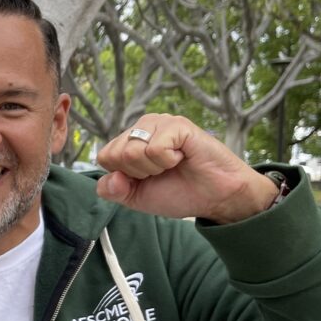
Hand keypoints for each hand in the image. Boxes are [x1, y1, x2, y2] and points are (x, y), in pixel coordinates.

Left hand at [95, 115, 279, 223]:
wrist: (215, 197)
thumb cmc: (178, 192)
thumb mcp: (135, 197)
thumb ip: (112, 191)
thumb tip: (111, 177)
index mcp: (129, 141)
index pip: (105, 157)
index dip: (124, 177)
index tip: (146, 178)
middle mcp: (142, 127)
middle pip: (116, 155)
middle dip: (138, 173)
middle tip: (162, 172)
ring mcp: (160, 122)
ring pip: (133, 152)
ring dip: (154, 168)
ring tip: (173, 164)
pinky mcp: (178, 124)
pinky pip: (155, 149)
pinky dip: (168, 162)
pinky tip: (183, 157)